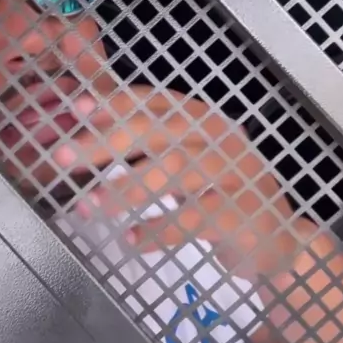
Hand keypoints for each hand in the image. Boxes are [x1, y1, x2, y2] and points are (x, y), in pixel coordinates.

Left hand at [54, 84, 298, 280]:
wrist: (280, 241)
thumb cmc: (221, 195)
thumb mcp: (186, 161)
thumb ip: (145, 142)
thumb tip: (84, 123)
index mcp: (204, 119)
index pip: (156, 101)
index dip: (116, 102)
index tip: (76, 108)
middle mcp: (222, 138)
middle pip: (159, 131)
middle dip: (106, 143)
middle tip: (62, 158)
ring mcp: (238, 174)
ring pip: (176, 171)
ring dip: (126, 189)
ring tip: (89, 207)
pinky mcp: (246, 213)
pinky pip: (197, 219)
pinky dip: (160, 230)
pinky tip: (132, 241)